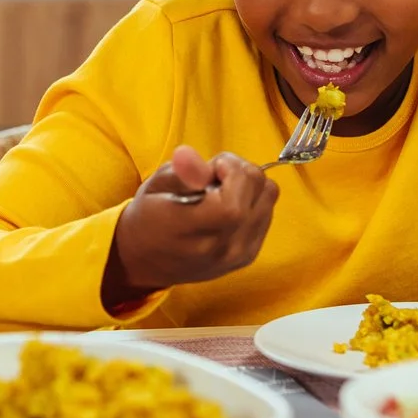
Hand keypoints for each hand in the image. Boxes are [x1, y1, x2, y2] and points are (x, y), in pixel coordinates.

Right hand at [102, 146, 278, 312]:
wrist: (147, 262)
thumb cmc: (148, 218)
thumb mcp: (155, 187)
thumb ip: (179, 172)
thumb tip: (189, 154)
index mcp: (197, 229)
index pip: (241, 186)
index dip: (231, 167)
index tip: (210, 169)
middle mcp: (225, 246)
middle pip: (262, 187)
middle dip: (240, 172)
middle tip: (213, 180)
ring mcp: (240, 254)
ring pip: (270, 197)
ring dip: (249, 187)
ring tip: (220, 194)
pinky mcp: (248, 256)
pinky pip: (267, 213)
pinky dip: (252, 203)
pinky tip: (227, 209)